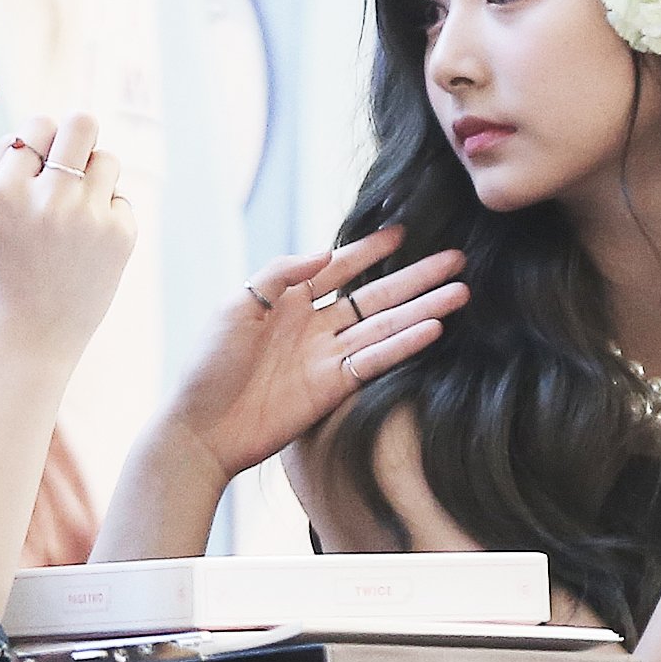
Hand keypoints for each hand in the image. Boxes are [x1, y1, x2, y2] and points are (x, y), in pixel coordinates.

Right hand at [0, 112, 135, 360]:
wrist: (37, 329)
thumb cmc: (8, 263)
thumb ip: (1, 165)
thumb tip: (41, 127)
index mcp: (5, 192)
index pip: (36, 127)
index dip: (40, 142)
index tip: (39, 162)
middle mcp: (47, 200)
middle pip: (82, 123)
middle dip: (79, 133)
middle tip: (75, 153)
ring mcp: (87, 216)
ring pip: (107, 158)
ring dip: (94, 176)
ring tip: (76, 209)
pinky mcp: (119, 233)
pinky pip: (119, 196)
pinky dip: (106, 212)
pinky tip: (88, 243)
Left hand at [161, 224, 466, 483]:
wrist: (200, 428)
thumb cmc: (208, 365)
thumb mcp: (236, 306)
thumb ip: (280, 274)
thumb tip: (326, 251)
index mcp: (287, 300)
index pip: (338, 267)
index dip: (369, 251)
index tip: (403, 233)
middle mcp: (314, 325)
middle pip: (375, 295)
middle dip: (415, 278)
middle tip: (455, 260)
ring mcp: (327, 356)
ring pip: (385, 326)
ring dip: (423, 309)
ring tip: (460, 292)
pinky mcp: (334, 388)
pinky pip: (376, 361)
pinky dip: (405, 345)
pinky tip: (434, 328)